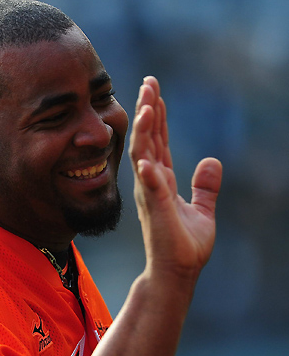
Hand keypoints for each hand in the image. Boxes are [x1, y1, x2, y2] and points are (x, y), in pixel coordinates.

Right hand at [129, 76, 221, 280]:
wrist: (177, 273)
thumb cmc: (184, 246)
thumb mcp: (202, 210)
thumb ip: (206, 186)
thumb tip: (211, 160)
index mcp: (162, 182)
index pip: (158, 142)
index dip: (158, 117)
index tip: (155, 91)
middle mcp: (152, 184)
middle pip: (149, 140)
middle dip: (149, 110)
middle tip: (149, 82)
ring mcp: (151, 196)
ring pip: (145, 155)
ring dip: (146, 130)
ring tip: (148, 103)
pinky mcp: (156, 210)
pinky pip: (150, 186)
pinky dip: (147, 170)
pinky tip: (147, 156)